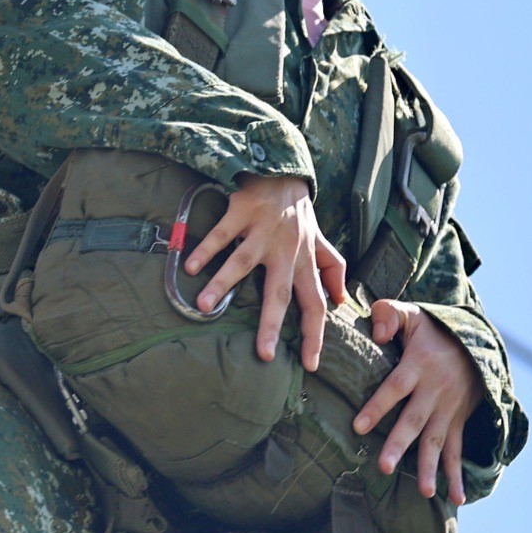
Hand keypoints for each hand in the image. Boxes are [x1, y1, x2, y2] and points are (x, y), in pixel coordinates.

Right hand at [185, 174, 348, 369]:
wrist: (283, 168)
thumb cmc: (299, 212)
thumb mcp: (321, 240)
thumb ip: (333, 269)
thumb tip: (342, 300)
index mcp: (306, 260)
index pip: (316, 303)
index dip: (315, 334)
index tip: (310, 364)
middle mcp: (286, 250)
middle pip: (280, 292)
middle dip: (273, 324)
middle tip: (264, 354)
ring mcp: (263, 231)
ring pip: (243, 262)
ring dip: (223, 284)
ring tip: (204, 308)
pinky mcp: (243, 212)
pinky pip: (222, 233)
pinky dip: (206, 249)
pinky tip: (189, 268)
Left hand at [353, 299, 484, 500]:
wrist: (478, 343)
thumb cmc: (434, 330)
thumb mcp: (413, 314)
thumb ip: (388, 314)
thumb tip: (377, 330)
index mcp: (419, 365)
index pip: (395, 387)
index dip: (378, 406)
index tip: (359, 426)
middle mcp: (435, 390)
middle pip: (415, 420)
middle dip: (400, 444)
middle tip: (383, 466)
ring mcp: (448, 409)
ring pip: (437, 440)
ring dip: (430, 467)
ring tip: (424, 492)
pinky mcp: (457, 420)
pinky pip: (456, 449)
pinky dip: (457, 474)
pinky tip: (454, 498)